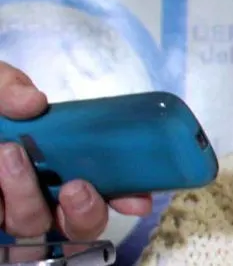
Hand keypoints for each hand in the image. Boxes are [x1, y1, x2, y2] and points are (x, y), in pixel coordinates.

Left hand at [0, 61, 152, 241]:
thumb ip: (4, 83)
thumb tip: (36, 102)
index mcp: (49, 156)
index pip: (99, 186)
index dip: (123, 195)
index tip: (136, 197)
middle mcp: (29, 190)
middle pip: (75, 224)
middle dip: (84, 211)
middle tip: (74, 185)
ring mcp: (1, 209)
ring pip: (32, 230)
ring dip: (29, 200)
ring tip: (8, 156)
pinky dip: (0, 204)